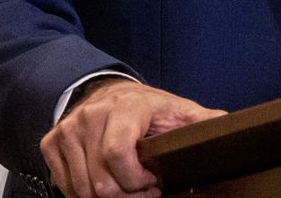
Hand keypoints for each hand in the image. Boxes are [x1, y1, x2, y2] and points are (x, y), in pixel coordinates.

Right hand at [40, 78, 222, 197]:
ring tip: (126, 188)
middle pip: (102, 182)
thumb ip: (202, 121)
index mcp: (124, 107)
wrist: (108, 92)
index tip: (154, 183)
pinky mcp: (52, 142)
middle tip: (143, 191)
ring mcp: (68, 130)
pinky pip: (66, 187)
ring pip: (83, 190)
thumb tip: (228, 127)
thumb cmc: (146, 109)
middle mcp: (91, 115)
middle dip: (127, 197)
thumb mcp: (177, 111)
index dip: (138, 182)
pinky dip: (85, 194)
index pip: (118, 155)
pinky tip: (105, 183)